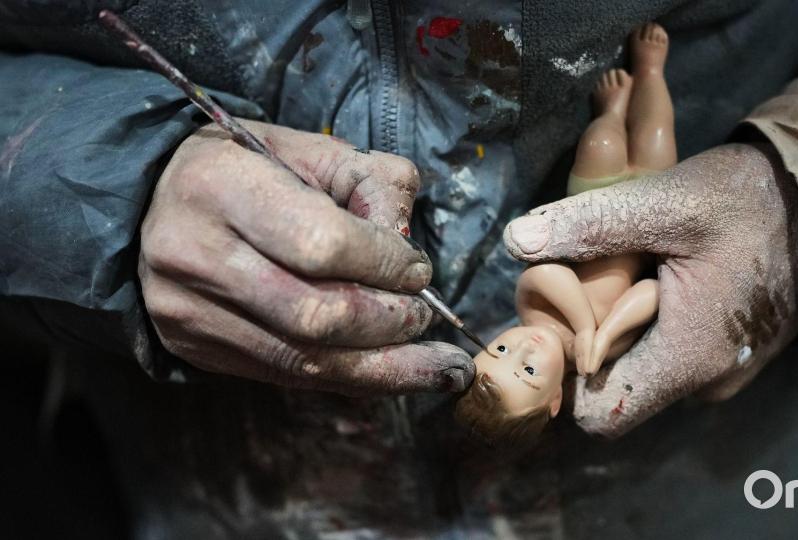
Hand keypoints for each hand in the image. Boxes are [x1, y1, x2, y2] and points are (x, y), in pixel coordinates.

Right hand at [140, 120, 472, 393]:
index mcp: (219, 186)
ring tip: (440, 368)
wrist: (149, 204)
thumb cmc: (242, 170)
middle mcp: (194, 254)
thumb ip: (368, 181)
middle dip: (388, 323)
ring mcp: (189, 310)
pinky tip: (396, 375)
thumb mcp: (304, 148)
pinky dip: (351, 379)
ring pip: (304, 359)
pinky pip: (288, 375)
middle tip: (423, 316)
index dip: (384, 264)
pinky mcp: (197, 348)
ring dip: (386, 369)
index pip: (322, 243)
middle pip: (315, 315)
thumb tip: (407, 247)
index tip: (418, 270)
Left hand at [504, 144, 797, 437]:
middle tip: (592, 277)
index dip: (567, 374)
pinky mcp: (732, 352)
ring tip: (630, 268)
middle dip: (593, 337)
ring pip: (644, 365)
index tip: (559, 321)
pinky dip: (654, 321)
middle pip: (617, 385)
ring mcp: (723, 370)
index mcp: (688, 360)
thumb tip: (515, 242)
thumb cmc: (755, 202)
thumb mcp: (668, 202)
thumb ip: (591, 224)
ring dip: (624, 325)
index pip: (600, 414)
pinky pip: (672, 351)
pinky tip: (659, 274)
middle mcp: (706, 382)